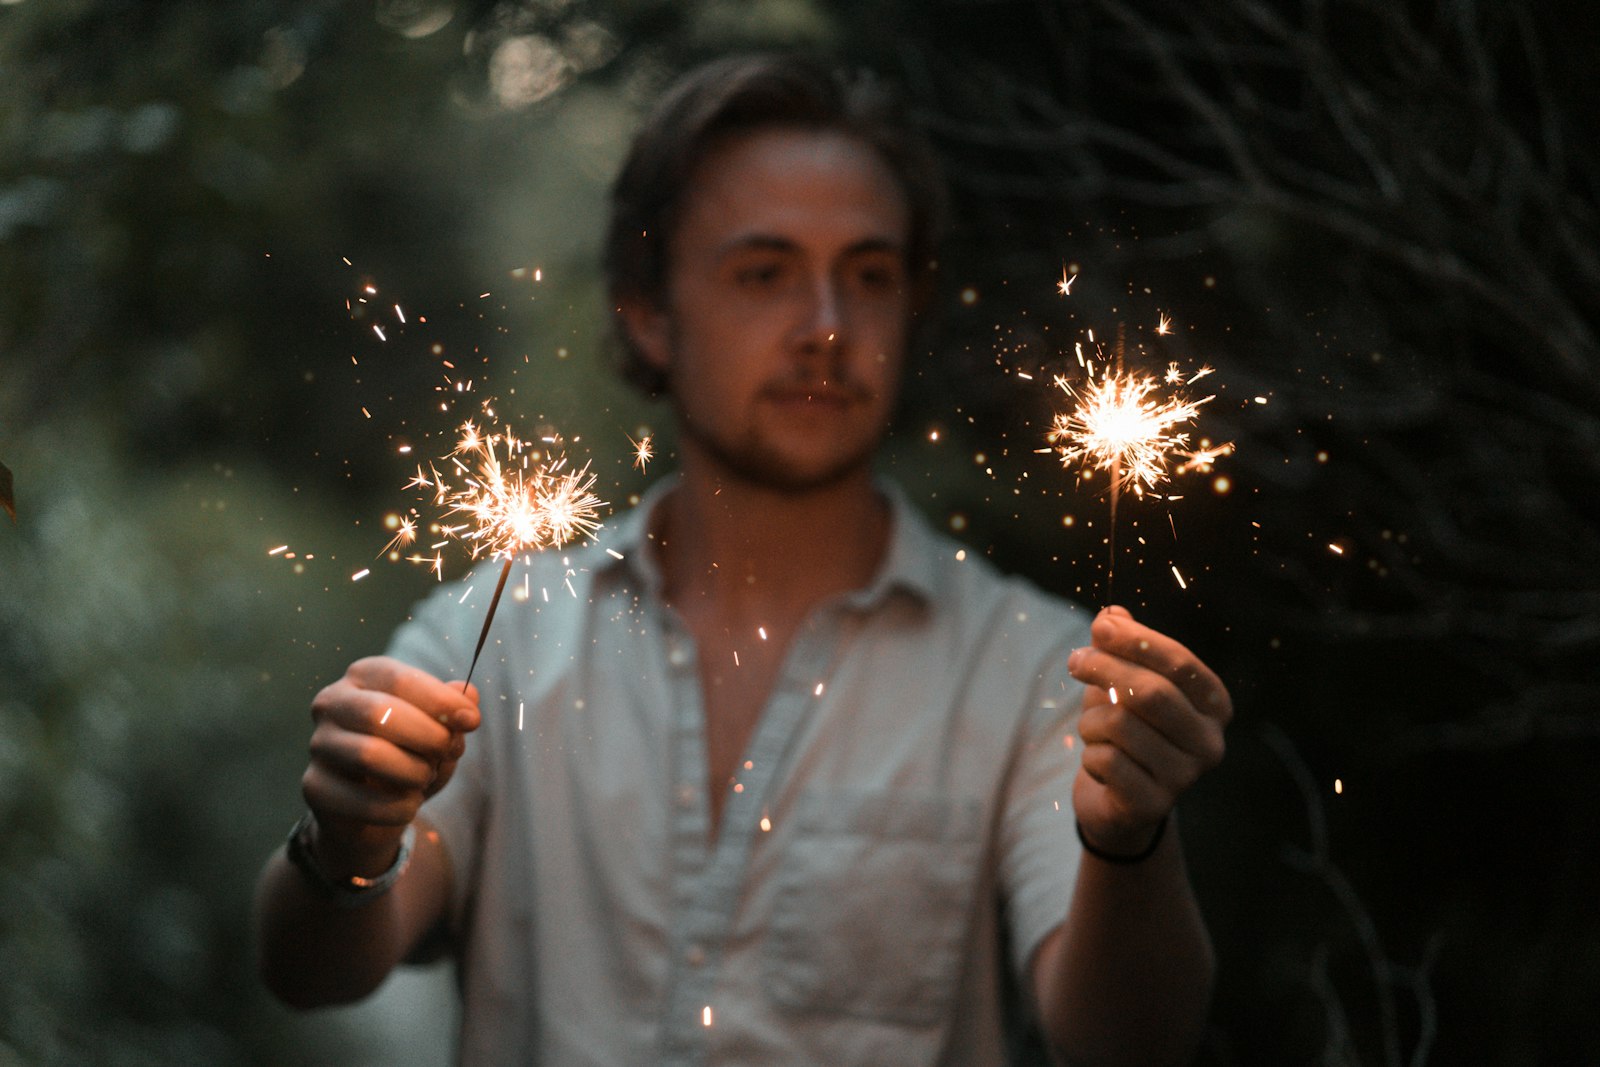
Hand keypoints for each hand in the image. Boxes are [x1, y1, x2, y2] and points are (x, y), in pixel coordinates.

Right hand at [300, 656, 479, 875]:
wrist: (375, 809)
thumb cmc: (411, 755)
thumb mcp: (439, 729)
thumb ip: (454, 709)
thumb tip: (470, 695)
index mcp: (364, 676)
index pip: (400, 680)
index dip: (441, 701)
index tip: (472, 721)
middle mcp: (332, 703)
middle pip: (379, 714)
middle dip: (427, 736)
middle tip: (448, 752)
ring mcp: (318, 745)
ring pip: (369, 756)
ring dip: (413, 773)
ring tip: (423, 778)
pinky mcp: (314, 786)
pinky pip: (363, 800)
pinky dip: (399, 807)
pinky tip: (407, 804)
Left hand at [1066, 606, 1230, 855]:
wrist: (1118, 801)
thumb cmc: (1126, 729)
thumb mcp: (1124, 681)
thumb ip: (1122, 646)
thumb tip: (1112, 614)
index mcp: (1214, 706)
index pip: (1179, 663)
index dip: (1137, 640)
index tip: (1100, 626)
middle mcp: (1209, 743)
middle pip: (1151, 692)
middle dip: (1104, 669)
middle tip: (1075, 661)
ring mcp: (1185, 778)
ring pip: (1120, 725)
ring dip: (1091, 720)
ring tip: (1092, 728)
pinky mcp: (1153, 805)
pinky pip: (1106, 761)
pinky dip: (1089, 753)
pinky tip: (1097, 760)